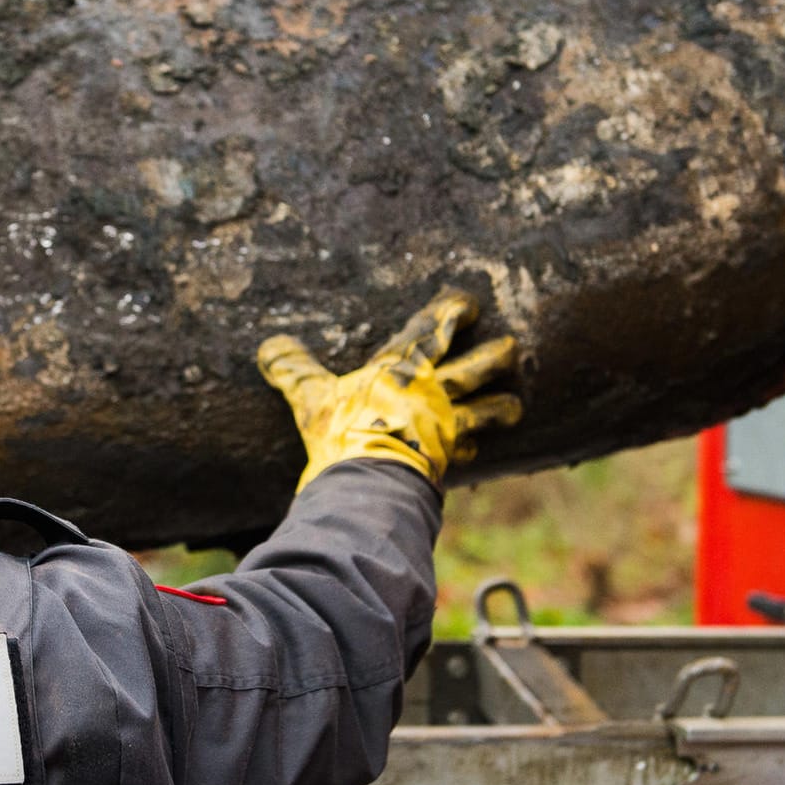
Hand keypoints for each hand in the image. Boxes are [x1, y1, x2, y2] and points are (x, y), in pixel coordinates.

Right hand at [257, 288, 520, 491]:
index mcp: (401, 368)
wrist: (367, 479)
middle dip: (493, 357)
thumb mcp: (310, 396)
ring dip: (499, 409)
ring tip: (515, 407)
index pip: (432, 330)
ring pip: (482, 412)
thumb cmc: (341, 431)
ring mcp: (442, 427)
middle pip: (472, 369)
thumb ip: (293, 370)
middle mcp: (430, 393)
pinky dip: (469, 451)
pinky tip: (473, 453)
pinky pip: (462, 452)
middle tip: (512, 348)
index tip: (469, 305)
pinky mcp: (444, 460)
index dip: (451, 314)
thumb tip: (268, 346)